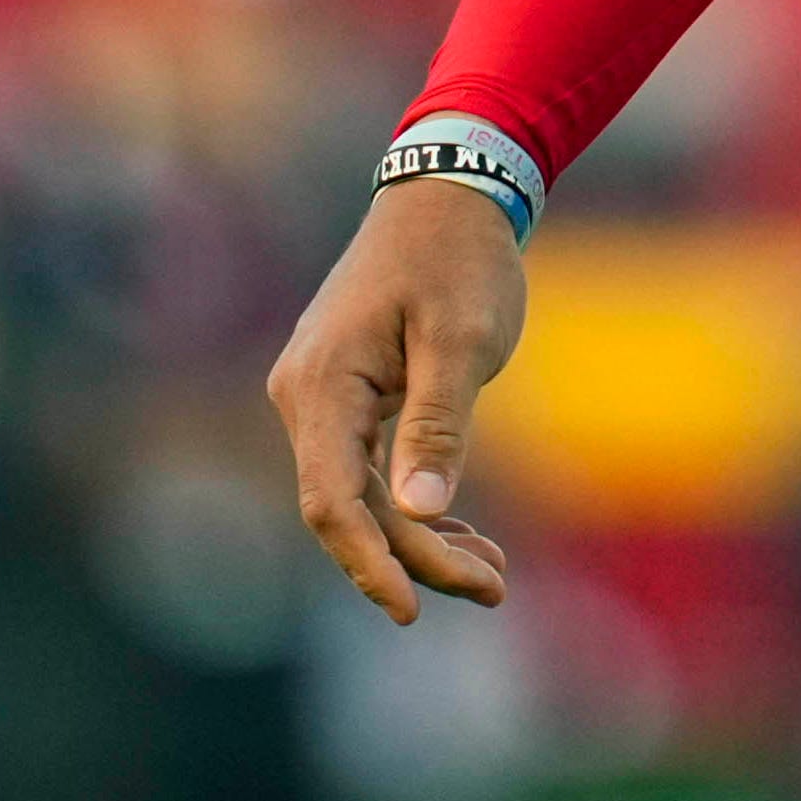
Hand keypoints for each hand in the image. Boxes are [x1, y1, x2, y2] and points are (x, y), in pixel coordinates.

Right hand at [267, 178, 528, 620]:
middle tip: (495, 589)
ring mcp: (323, 398)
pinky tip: (465, 536)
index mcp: (323, 387)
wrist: (450, 190)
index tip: (413, 609)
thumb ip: (439, 423)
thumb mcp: (462, 337)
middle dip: (419, 556)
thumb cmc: (460, 257)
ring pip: (364, 494)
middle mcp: (306, 398)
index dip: (370, 563)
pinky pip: (372, 468)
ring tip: (493, 576)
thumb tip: (421, 512)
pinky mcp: (350, 396)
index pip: (332, 502)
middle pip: (351, 508)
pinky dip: (417, 503)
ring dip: (424, 537)